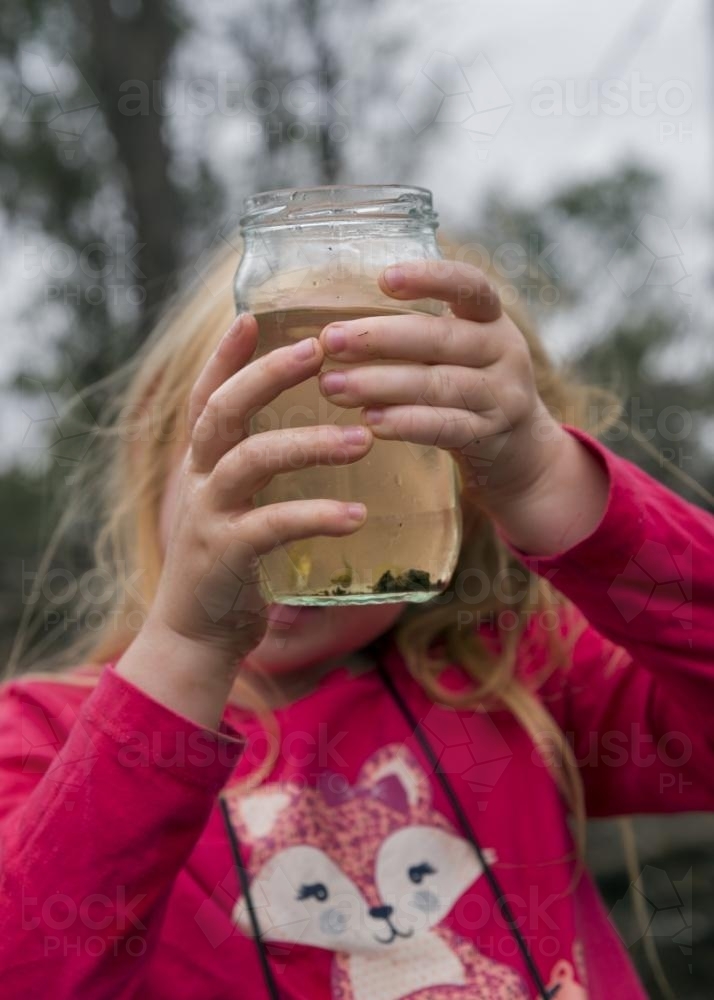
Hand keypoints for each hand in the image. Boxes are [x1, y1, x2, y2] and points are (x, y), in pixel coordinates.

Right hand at [117, 314, 372, 725]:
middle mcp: (199, 480)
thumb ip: (260, 469)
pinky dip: (315, 517)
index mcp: (205, 462)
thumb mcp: (238, 505)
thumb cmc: (230, 564)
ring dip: (308, 444)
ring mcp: (208, 516)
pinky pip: (271, 526)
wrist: (195, 637)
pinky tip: (357, 517)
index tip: (254, 315)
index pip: (208, 395)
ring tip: (363, 438)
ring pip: (250, 460)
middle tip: (319, 350)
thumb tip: (315, 430)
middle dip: (268, 374)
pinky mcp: (224, 556)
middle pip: (223, 410)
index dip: (226, 355)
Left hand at [316, 260, 608, 555]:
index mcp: (491, 317)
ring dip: (380, 384)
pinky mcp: (489, 435)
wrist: (518, 448)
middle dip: (380, 338)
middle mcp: (503, 350)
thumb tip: (338, 328)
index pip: (469, 285)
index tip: (384, 279)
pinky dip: (405, 423)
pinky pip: (443, 427)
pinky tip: (370, 420)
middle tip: (330, 340)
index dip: (430, 278)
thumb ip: (417, 333)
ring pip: (437, 385)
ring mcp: (501, 395)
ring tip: (332, 387)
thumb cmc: (467, 383)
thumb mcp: (458, 349)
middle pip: (441, 338)